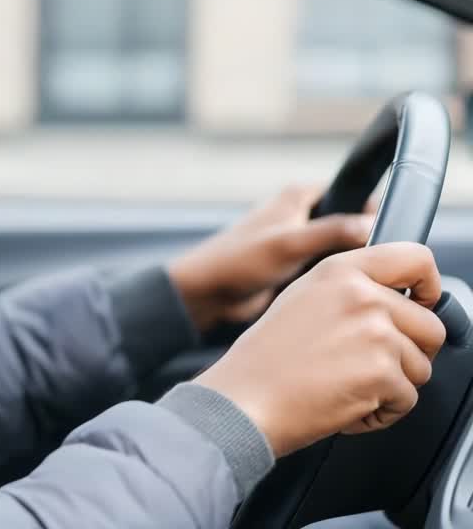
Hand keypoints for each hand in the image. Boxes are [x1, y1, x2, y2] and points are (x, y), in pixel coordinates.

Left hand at [168, 185, 375, 330]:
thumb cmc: (236, 261)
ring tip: (369, 281)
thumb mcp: (288, 243)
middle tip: (386, 265)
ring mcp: (298, 241)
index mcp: (299, 196)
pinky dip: (339, 278)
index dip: (376, 212)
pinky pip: (328, 269)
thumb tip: (373, 226)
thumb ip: (332, 232)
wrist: (205, 293)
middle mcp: (300, 214)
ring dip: (353, 263)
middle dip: (368, 242)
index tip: (395, 237)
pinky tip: (349, 293)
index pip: (354, 194)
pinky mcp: (294, 265)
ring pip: (341, 249)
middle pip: (352, 224)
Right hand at [193, 243, 445, 456]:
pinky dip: (380, 414)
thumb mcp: (302, 299)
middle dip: (410, 355)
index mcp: (340, 271)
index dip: (430, 285)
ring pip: (421, 367)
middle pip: (431, 327)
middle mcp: (362, 296)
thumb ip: (350, 290)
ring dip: (392, 387)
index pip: (416, 258)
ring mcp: (375, 334)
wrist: (242, 399)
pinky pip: (407, 401)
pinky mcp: (381, 373)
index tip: (424, 304)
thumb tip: (396, 301)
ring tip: (345, 385)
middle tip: (367, 367)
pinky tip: (343, 405)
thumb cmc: (264, 360)